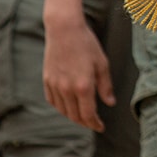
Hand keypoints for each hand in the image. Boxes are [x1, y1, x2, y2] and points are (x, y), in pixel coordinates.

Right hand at [42, 14, 112, 131]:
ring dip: (73, 116)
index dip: (95, 124)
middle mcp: (67, 89)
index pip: (88, 115)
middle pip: (75, 116)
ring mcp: (55, 85)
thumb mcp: (102, 64)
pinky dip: (61, 107)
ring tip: (82, 115)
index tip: (100, 127)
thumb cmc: (87, 44)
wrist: (64, 29)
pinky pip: (53, 101)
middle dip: (85, 122)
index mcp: (83, 86)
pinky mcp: (47, 80)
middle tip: (93, 123)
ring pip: (63, 110)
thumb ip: (105, 86)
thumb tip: (110, 103)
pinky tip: (67, 105)